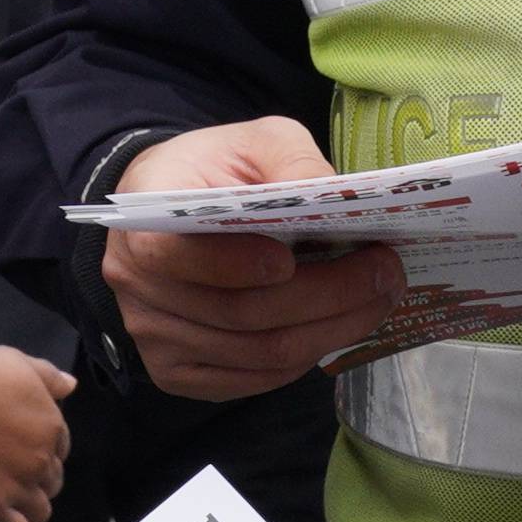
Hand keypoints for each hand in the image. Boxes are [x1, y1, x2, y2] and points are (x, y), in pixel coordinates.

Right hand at [0, 346, 73, 521]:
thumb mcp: (16, 363)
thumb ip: (47, 376)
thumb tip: (71, 385)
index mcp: (50, 426)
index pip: (59, 449)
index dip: (43, 451)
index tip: (26, 452)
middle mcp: (41, 460)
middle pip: (51, 481)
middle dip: (38, 480)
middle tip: (15, 479)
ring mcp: (18, 488)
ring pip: (40, 511)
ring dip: (30, 509)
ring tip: (12, 508)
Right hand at [98, 119, 399, 400]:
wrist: (170, 207)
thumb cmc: (215, 170)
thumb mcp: (254, 141)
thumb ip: (290, 159)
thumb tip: (335, 195)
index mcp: (144, 222)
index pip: (177, 255)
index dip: (233, 264)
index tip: (289, 259)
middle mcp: (137, 289)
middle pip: (240, 313)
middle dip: (325, 296)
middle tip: (385, 273)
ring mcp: (154, 339)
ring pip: (257, 353)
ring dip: (331, 330)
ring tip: (379, 298)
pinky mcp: (177, 374)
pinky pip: (253, 380)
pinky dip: (304, 358)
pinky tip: (337, 326)